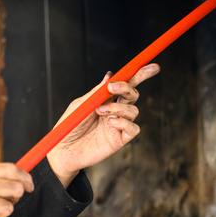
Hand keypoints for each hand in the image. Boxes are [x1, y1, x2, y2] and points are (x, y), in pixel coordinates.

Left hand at [46, 63, 159, 187]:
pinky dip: (124, 122)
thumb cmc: (70, 126)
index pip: (126, 83)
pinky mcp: (120, 139)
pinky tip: (111, 122)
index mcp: (106, 99)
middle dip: (127, 87)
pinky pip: (133, 128)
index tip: (151, 67)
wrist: (64, 150)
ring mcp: (119, 124)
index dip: (140, 74)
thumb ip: (97, 92)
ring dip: (118, 107)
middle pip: (133, 94)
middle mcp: (115, 110)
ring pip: (133, 110)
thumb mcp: (81, 105)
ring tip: (100, 111)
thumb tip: (110, 76)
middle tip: (112, 88)